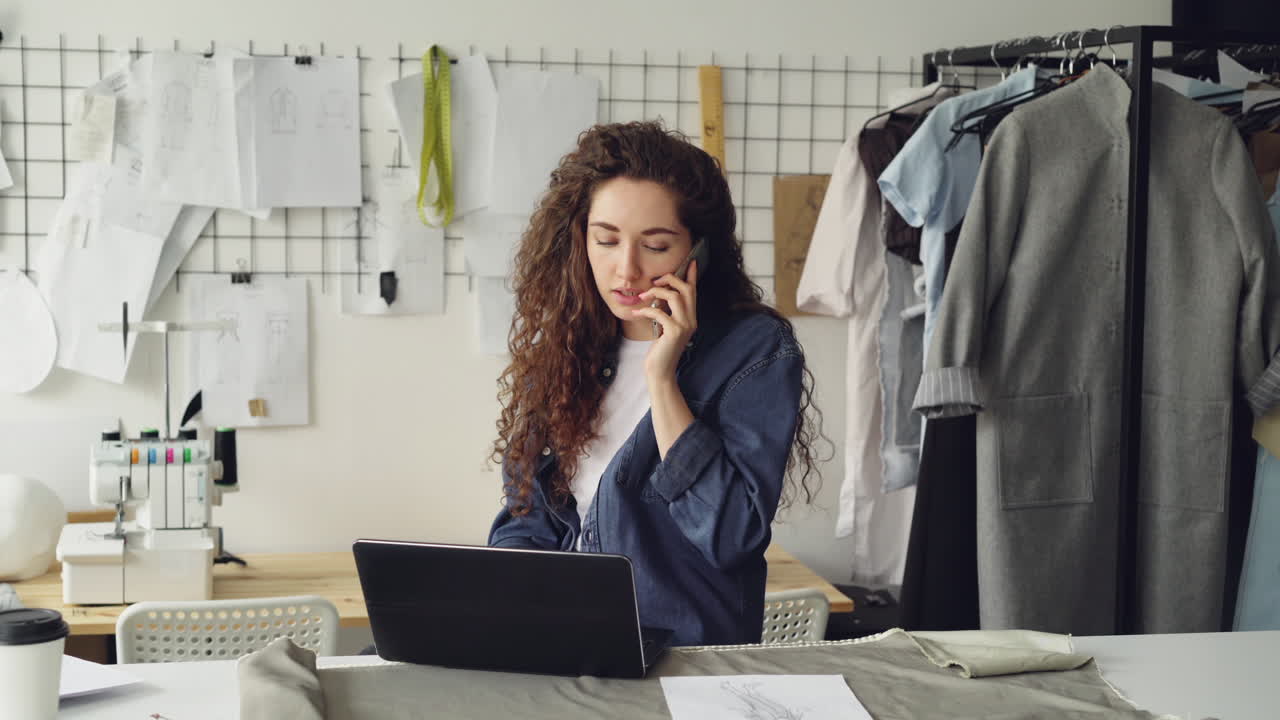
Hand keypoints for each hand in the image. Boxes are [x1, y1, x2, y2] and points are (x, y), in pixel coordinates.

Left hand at [632, 260, 697, 382]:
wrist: (660, 371)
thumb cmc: (660, 350)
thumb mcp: (665, 328)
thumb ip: (667, 312)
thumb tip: (659, 294)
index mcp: (690, 317)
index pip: (694, 292)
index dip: (692, 276)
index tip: (690, 261)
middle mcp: (691, 320)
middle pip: (686, 289)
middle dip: (670, 280)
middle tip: (654, 281)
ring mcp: (684, 326)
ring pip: (674, 297)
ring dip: (656, 292)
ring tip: (642, 296)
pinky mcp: (674, 332)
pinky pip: (660, 312)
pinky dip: (646, 309)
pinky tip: (636, 313)